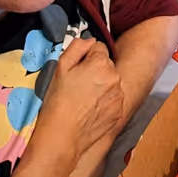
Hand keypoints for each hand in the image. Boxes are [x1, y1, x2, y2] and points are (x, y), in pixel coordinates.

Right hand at [38, 37, 122, 155]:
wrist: (62, 135)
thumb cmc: (59, 101)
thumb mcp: (61, 67)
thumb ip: (77, 47)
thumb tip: (89, 41)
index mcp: (101, 63)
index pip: (98, 47)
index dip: (85, 57)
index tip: (77, 68)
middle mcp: (115, 78)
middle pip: (106, 65)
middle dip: (94, 70)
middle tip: (78, 84)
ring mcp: (119, 96)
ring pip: (110, 82)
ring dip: (101, 86)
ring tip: (83, 99)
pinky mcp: (119, 111)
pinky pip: (113, 98)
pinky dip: (104, 101)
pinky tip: (90, 108)